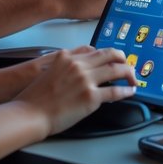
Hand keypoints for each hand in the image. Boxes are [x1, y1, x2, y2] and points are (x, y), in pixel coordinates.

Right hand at [11, 46, 135, 136]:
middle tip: (128, 64)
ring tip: (133, 78)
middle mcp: (78, 65)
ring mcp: (85, 80)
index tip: (113, 58)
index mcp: (66, 57)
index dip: (107, 54)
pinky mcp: (90, 96)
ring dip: (129, 73)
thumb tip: (79, 71)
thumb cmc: (34, 98)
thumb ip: (64, 66)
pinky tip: (130, 91)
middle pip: (109, 54)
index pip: (94, 50)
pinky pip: (115, 91)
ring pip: (116, 70)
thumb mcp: (47, 71)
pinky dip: (126, 90)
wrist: (29, 113)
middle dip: (123, 58)